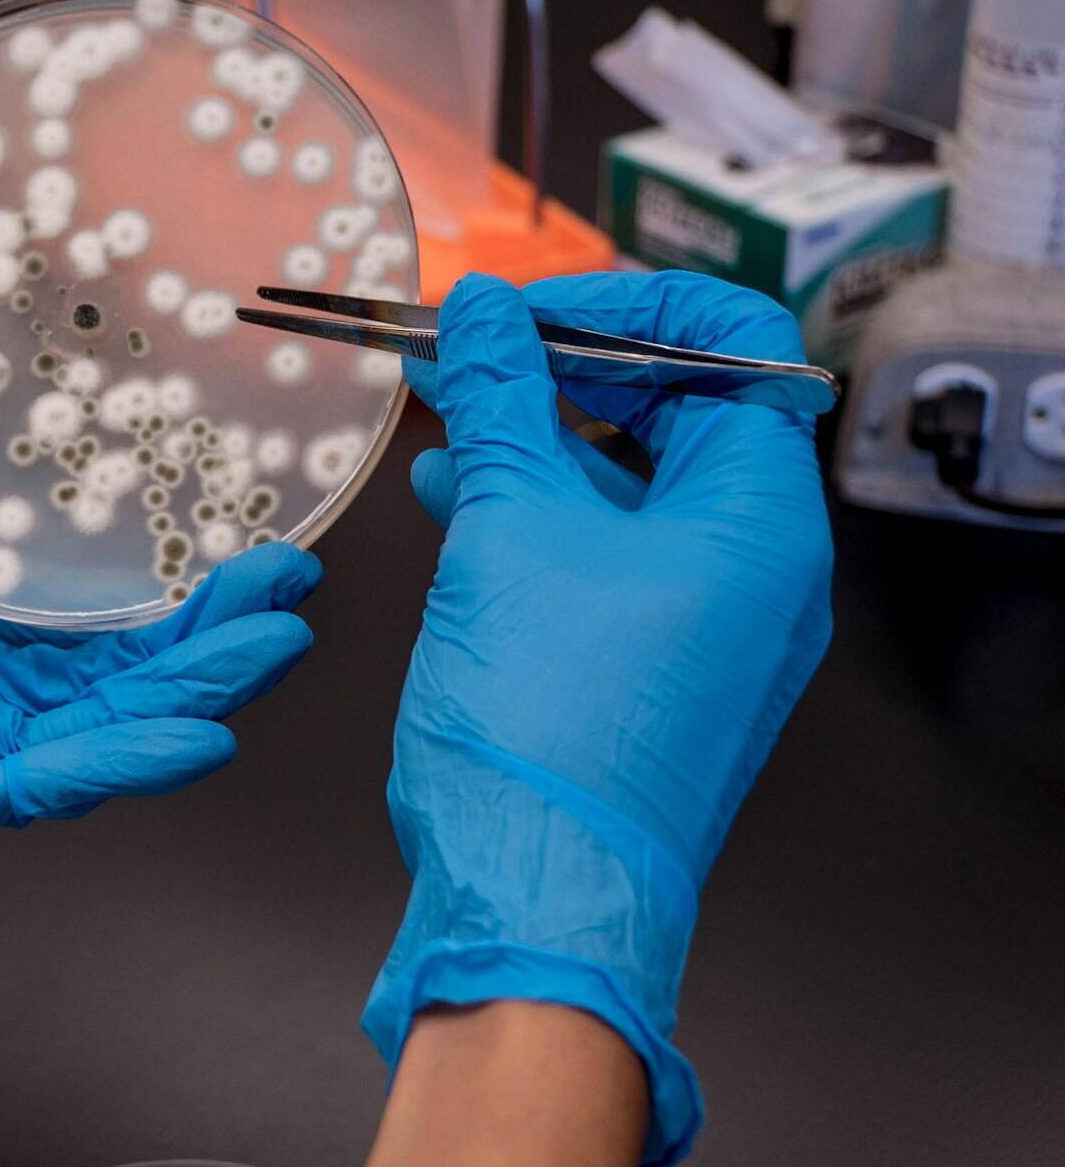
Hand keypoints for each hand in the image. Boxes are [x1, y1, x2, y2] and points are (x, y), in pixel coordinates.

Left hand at [0, 204, 320, 969]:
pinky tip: (198, 734)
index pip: (78, 579)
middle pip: (127, 653)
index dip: (162, 548)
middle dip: (215, 618)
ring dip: (200, 680)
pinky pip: (54, 783)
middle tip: (292, 571)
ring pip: (115, 717)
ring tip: (275, 635)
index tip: (235, 497)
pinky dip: (129, 761)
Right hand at [361, 271, 832, 1164]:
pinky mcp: (647, 670)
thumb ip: (500, 402)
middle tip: (468, 346)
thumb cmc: (544, 727)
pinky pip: (600, 559)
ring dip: (532, 439)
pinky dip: (531, 514)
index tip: (525, 307)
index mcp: (760, 519)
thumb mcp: (509, 530)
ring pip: (624, 488)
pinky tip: (449, 494)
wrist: (534, 898)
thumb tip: (483, 311)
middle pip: (674, 412)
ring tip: (441, 404)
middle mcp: (754, 569)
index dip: (624, 303)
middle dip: (560, 369)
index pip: (729, 346)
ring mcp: (704, 626)